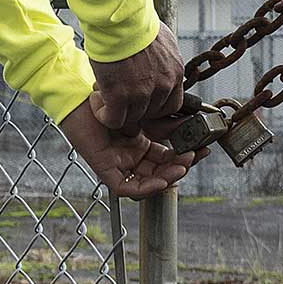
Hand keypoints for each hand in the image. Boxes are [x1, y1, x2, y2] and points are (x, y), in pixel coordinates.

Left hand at [60, 99, 188, 198]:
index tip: (201, 149)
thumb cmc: (107, 98)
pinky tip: (162, 179)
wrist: (81, 94)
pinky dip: (146, 188)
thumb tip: (190, 126)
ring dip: (167, 179)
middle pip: (159, 173)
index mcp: (138, 145)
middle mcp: (129, 157)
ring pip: (146, 184)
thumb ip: (165, 121)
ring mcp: (117, 164)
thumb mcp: (144, 113)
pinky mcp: (104, 169)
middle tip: (194, 157)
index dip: (183, 157)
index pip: (165, 159)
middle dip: (179, 168)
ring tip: (182, 166)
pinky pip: (127, 188)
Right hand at [89, 23, 184, 132]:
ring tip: (105, 93)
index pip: (172, 106)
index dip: (154, 107)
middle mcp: (163, 85)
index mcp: (174, 73)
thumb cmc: (136, 22)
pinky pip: (113, 119)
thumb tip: (159, 62)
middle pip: (150, 114)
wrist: (120, 18)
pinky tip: (98, 100)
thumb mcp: (162, 40)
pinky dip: (104, 115)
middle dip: (134, 107)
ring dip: (116, 109)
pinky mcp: (120, 95)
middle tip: (120, 95)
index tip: (142, 102)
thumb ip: (163, 59)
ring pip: (132, 119)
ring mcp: (142, 92)